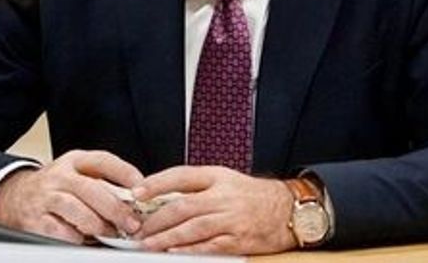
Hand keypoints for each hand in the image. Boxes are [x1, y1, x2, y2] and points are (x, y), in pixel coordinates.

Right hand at [0, 149, 144, 242]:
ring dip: (99, 226)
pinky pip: (60, 231)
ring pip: (77, 211)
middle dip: (115, 209)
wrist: (13, 196)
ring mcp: (45, 198)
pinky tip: (84, 240)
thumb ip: (101, 183)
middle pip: (91, 190)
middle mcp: (59, 176)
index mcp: (73, 161)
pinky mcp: (35, 220)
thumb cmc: (54, 187)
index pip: (103, 161)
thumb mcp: (76, 174)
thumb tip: (133, 203)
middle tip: (131, 224)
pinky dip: (76, 238)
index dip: (124, 173)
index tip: (141, 188)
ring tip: (111, 234)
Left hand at [132, 166, 295, 253]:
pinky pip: (208, 246)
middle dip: (155, 220)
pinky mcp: (238, 240)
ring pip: (191, 228)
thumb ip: (199, 187)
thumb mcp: (227, 180)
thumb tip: (164, 198)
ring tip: (148, 244)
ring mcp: (231, 219)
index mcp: (219, 176)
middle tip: (138, 228)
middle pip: (182, 206)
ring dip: (166, 238)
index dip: (156, 184)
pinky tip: (174, 252)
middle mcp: (223, 196)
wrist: (290, 209)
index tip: (137, 193)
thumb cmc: (255, 196)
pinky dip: (189, 250)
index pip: (181, 176)